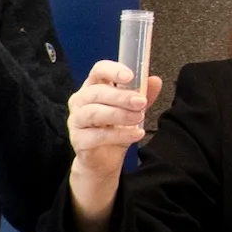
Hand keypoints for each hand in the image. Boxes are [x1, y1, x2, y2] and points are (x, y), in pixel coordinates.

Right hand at [67, 61, 158, 177]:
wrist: (103, 161)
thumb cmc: (114, 130)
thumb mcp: (132, 111)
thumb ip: (143, 94)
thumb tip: (155, 80)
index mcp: (93, 87)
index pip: (98, 70)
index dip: (113, 70)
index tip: (130, 76)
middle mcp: (80, 101)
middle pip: (96, 92)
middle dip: (121, 96)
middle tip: (141, 102)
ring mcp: (76, 120)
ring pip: (94, 113)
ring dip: (119, 114)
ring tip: (139, 118)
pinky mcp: (78, 140)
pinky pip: (97, 136)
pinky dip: (119, 135)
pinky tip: (135, 134)